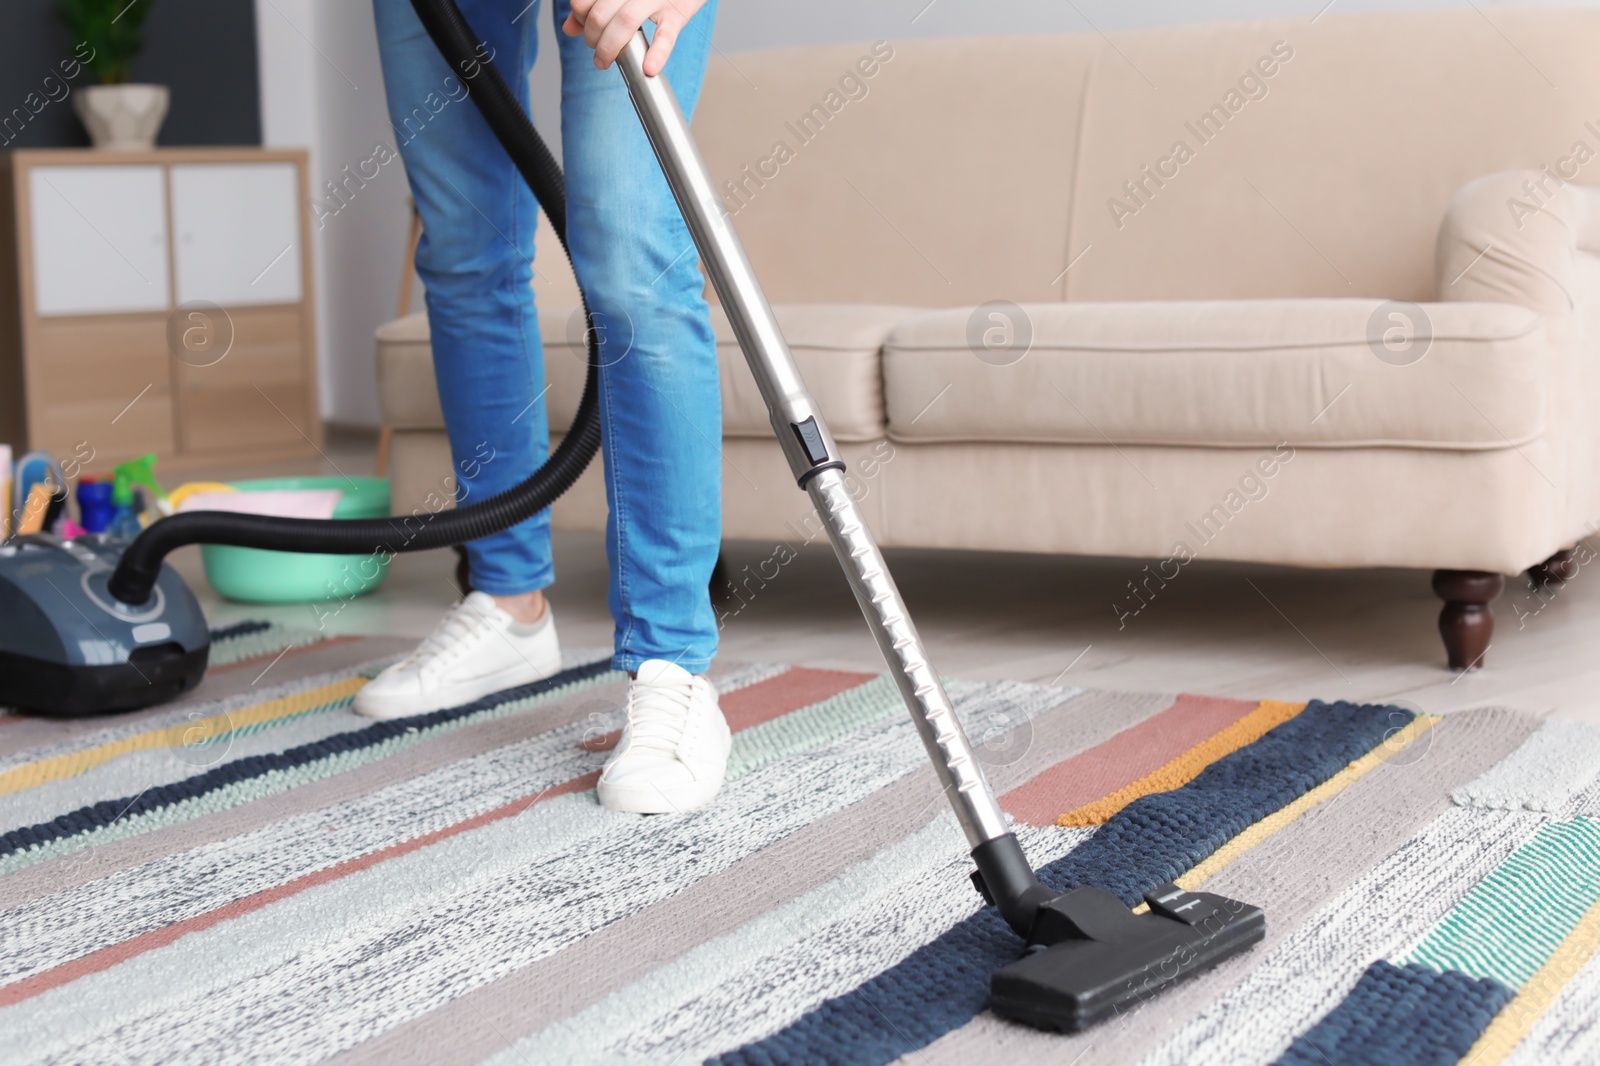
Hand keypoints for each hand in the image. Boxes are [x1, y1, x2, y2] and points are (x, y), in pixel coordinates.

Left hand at [562, 0, 707, 74]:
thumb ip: (592, 6)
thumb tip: (569, 28)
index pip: (584, 1)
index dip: (579, 18)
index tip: (585, 28)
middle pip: (600, 15)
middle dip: (592, 38)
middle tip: (597, 51)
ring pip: (625, 22)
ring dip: (609, 47)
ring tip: (605, 61)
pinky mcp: (678, 13)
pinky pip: (665, 35)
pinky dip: (657, 53)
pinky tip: (649, 68)